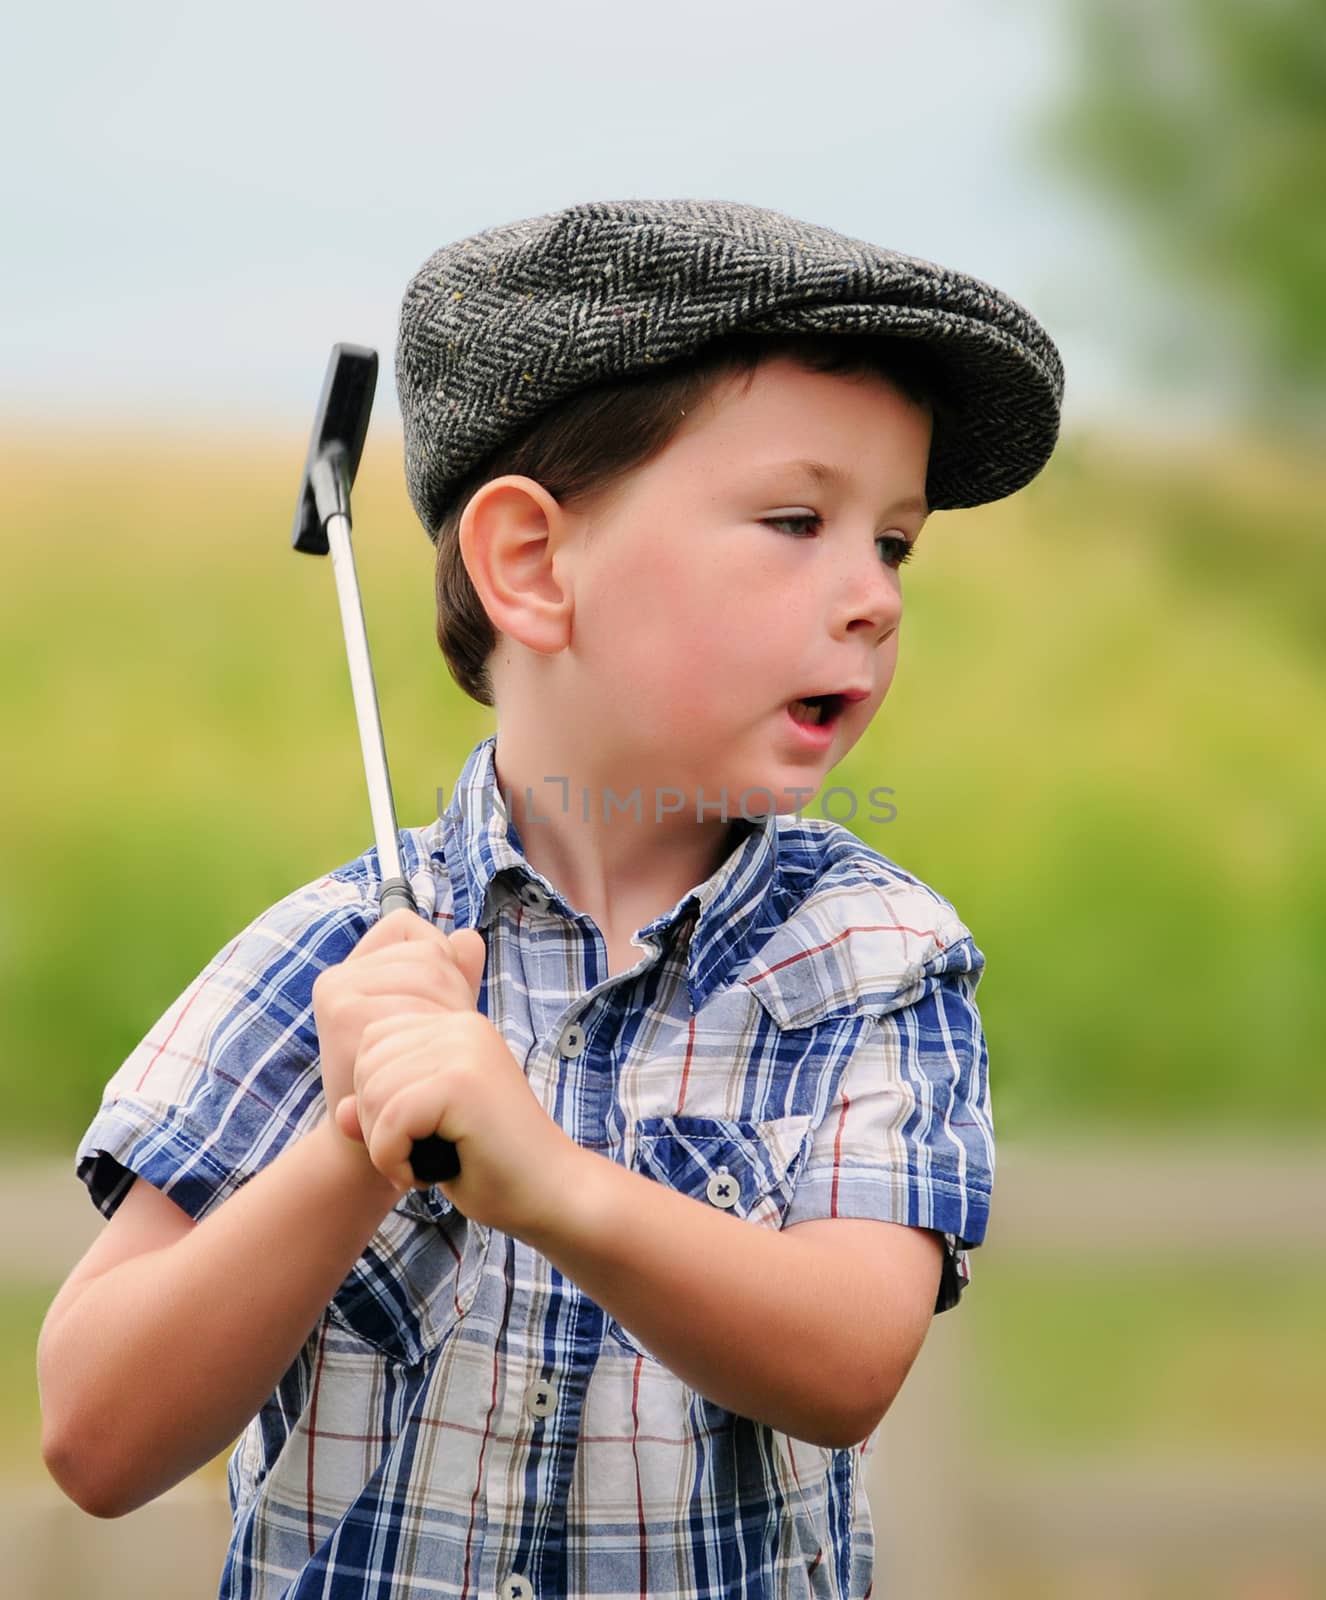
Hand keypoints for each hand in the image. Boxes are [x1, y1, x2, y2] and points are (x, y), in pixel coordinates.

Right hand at [311, 907, 486, 1151]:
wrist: (380, 1148)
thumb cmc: (410, 1085)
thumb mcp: (431, 1025)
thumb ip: (451, 979)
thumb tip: (470, 938)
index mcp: (350, 970)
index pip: (410, 929)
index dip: (441, 962)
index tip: (441, 1010)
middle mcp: (337, 976)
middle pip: (425, 951)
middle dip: (453, 989)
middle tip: (447, 1039)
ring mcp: (338, 991)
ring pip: (428, 969)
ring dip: (449, 1009)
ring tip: (438, 1051)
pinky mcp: (344, 1013)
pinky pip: (416, 995)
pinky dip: (437, 1026)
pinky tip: (430, 1059)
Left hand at [335, 1008, 581, 1236]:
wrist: (550, 1195)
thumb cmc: (491, 1167)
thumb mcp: (425, 1133)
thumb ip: (383, 1112)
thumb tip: (343, 1112)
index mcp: (457, 1027)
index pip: (374, 1042)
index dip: (375, 1098)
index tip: (409, 1137)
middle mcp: (462, 1026)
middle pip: (368, 1063)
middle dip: (375, 1122)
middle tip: (412, 1158)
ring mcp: (466, 1049)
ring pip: (375, 1092)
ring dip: (384, 1145)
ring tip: (420, 1166)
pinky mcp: (463, 1081)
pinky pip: (392, 1118)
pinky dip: (392, 1159)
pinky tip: (422, 1177)